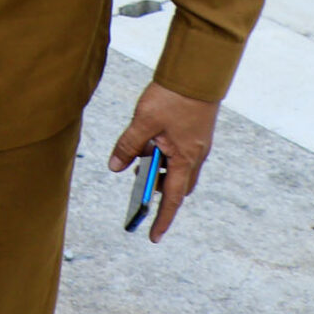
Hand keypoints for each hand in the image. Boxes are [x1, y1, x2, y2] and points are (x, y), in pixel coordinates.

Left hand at [109, 81, 219, 242]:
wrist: (196, 75)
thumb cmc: (172, 98)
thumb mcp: (143, 122)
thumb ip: (128, 145)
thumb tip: (116, 167)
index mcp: (185, 159)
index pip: (171, 198)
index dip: (162, 219)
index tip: (153, 238)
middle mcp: (195, 157)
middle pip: (176, 186)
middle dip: (158, 193)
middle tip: (139, 194)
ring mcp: (197, 147)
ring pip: (177, 170)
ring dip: (158, 172)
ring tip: (138, 161)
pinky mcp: (195, 136)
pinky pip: (179, 156)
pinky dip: (163, 157)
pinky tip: (148, 144)